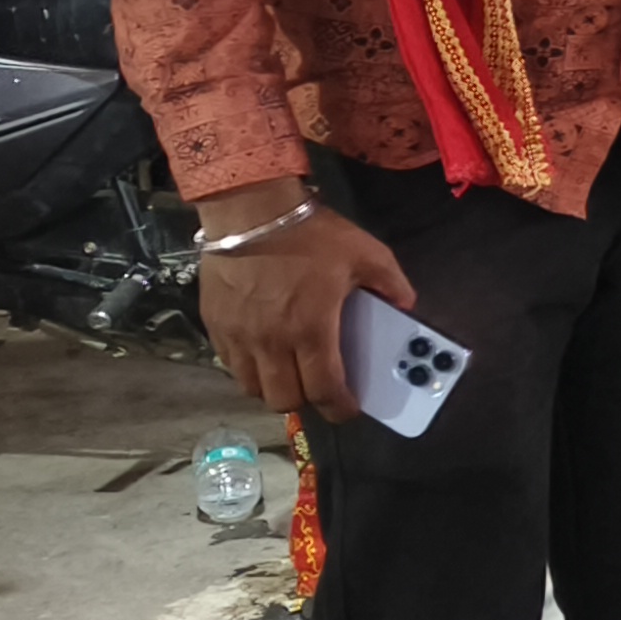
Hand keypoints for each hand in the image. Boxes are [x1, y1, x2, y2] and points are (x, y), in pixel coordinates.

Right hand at [197, 185, 415, 420]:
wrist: (250, 210)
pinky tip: (261, 353)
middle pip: (284, 399)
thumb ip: (391, 284)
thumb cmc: (310, 234)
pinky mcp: (214, 325)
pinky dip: (247, 368)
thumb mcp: (365, 254)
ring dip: (273, 388)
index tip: (349, 408)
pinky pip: (229, 364)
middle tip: (319, 388)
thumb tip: (406, 305)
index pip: (324, 390)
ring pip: (252, 387)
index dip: (339, 408)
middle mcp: (270, 342)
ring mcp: (238, 336)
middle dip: (306, 401)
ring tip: (289, 373)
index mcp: (311, 330)